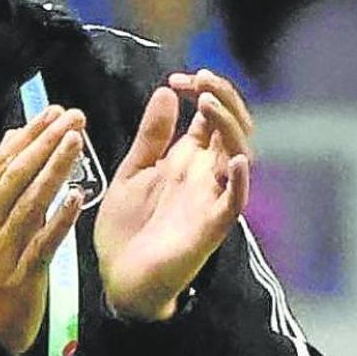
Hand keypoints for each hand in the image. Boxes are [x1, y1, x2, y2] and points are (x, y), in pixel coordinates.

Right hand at [0, 105, 86, 354]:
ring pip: (29, 203)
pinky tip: (77, 198)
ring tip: (75, 141)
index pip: (1, 165)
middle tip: (70, 116)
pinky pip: (42, 244)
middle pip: (15, 176)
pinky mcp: (22, 278)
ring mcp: (3, 252)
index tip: (50, 112)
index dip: (27, 136)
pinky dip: (59, 220)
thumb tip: (13, 138)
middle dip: (44, 143)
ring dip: (54, 169)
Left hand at [94, 70, 253, 321]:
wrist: (117, 277)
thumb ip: (151, 135)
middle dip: (223, 98)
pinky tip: (232, 160)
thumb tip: (166, 90)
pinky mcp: (209, 227)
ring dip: (228, 126)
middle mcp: (204, 174)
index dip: (205, 89)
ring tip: (207, 103)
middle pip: (233, 128)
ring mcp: (210, 199)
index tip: (179, 78)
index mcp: (187, 159)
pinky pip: (234, 203)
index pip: (212, 115)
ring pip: (239, 156)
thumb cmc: (127, 227)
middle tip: (202, 79)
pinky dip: (238, 181)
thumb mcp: (133, 170)